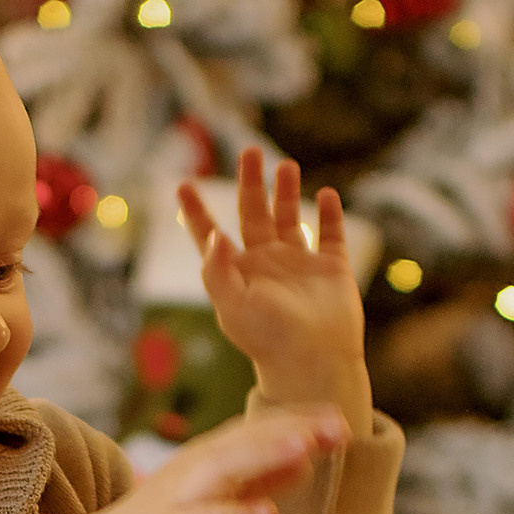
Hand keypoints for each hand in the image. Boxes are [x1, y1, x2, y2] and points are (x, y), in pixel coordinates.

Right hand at [33, 407, 350, 513]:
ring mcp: (178, 501)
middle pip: (246, 442)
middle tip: (340, 425)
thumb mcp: (220, 502)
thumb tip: (307, 460)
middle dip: (292, 431)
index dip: (299, 423)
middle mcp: (194, 471)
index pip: (258, 432)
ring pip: (225, 470)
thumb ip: (260, 480)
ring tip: (307, 447)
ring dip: (266, 455)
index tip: (342, 418)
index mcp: (209, 461)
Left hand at [180, 148, 373, 437]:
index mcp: (238, 271)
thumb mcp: (232, 306)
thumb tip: (214, 234)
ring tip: (285, 167)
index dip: (195, 212)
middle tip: (250, 151)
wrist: (314, 363)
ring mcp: (300, 264)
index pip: (211, 235)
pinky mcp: (332, 269)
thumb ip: (216, 270)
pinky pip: (331, 235)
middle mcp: (267, 263)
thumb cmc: (268, 339)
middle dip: (251, 182)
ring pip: (291, 218)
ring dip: (287, 192)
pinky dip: (330, 214)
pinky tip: (325, 196)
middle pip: (254, 213)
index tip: (181, 185)